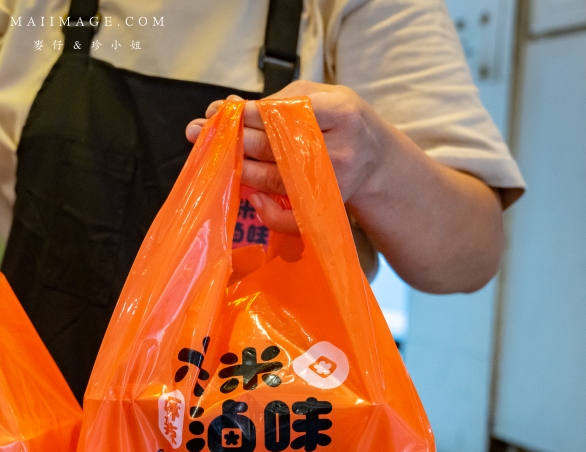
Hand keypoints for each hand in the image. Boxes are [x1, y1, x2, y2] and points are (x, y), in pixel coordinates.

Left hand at [186, 82, 504, 293]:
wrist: (380, 165)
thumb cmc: (342, 126)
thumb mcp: (324, 100)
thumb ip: (282, 101)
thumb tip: (226, 109)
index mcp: (342, 112)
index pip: (286, 113)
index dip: (248, 115)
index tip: (222, 113)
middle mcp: (342, 149)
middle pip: (275, 145)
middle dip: (236, 141)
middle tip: (206, 136)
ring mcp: (336, 183)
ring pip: (275, 180)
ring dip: (242, 172)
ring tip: (227, 163)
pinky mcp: (328, 210)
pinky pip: (290, 217)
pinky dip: (266, 211)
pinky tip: (253, 199)